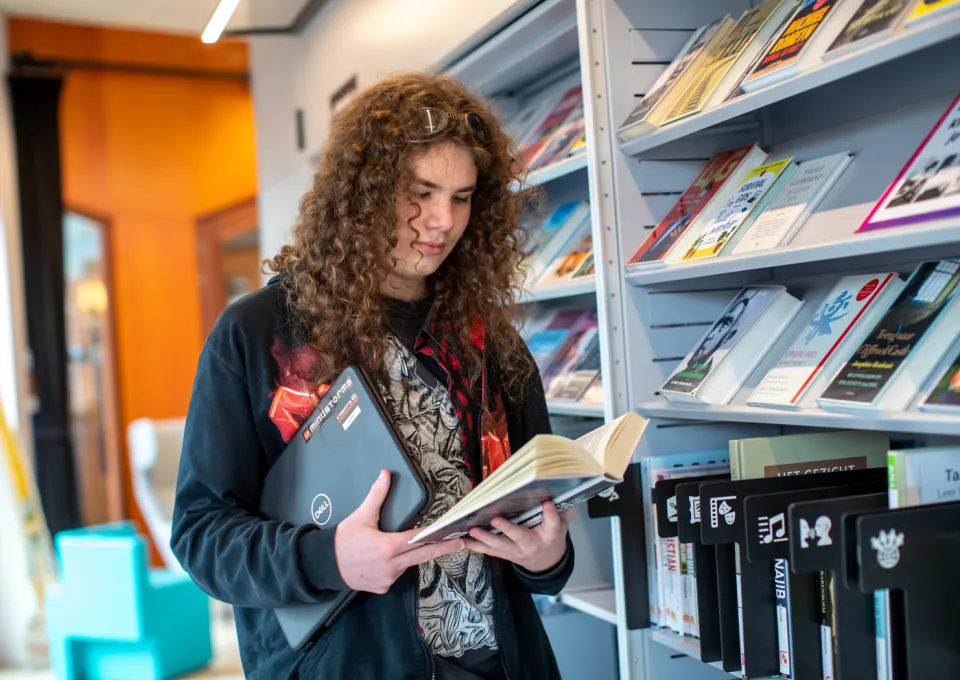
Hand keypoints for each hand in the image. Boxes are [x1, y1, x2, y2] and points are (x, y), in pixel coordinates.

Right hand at [334, 470, 464, 593]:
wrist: (323, 565)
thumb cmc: (343, 541)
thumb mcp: (361, 516)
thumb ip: (376, 495)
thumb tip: (385, 475)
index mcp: (389, 547)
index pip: (420, 540)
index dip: (438, 537)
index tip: (454, 534)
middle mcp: (392, 566)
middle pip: (424, 556)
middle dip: (444, 548)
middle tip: (462, 543)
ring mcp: (388, 579)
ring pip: (408, 565)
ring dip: (410, 555)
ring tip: (404, 546)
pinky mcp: (383, 587)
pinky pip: (396, 575)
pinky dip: (396, 566)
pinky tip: (385, 559)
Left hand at [464, 501, 569, 573]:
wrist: (546, 562)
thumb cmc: (552, 537)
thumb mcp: (562, 524)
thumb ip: (564, 509)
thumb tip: (570, 489)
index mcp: (549, 534)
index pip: (552, 523)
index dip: (550, 513)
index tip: (548, 503)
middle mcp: (532, 543)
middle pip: (520, 536)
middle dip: (508, 529)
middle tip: (496, 520)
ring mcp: (517, 551)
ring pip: (500, 545)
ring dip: (485, 538)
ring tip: (474, 530)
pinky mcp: (505, 555)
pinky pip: (489, 551)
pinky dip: (475, 546)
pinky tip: (463, 541)